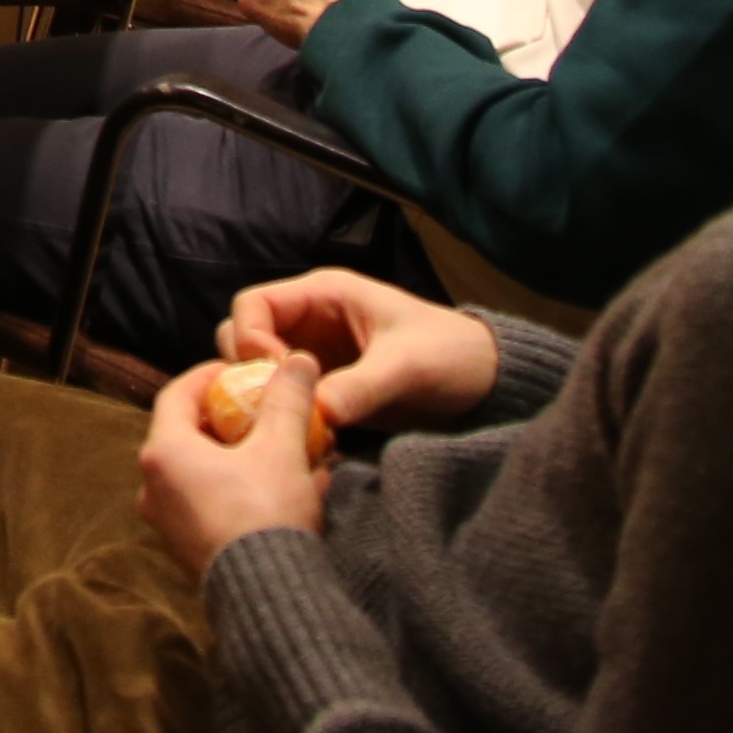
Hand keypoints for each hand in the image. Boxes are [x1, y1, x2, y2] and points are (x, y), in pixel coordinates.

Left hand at [139, 353, 330, 577]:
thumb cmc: (265, 512)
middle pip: (189, 435)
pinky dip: (244, 491)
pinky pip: (214, 506)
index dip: (208, 376)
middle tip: (264, 411)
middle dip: (231, 420)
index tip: (239, 371)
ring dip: (244, 459)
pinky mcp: (188, 550)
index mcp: (163, 453)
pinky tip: (289, 491)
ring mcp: (168, 523)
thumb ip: (287, 400)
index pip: (177, 394)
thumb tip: (300, 360)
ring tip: (286, 451)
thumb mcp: (281, 448)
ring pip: (206, 474)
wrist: (267, 596)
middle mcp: (153, 487)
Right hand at [219, 268, 496, 434]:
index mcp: (324, 295)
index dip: (249, 337)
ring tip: (288, 425)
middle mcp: (310, 321)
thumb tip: (318, 413)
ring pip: (259, 370)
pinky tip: (302, 438)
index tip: (271, 375)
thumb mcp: (408, 367)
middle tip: (271, 405)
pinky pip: (286, 397)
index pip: (252, 304)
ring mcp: (316, 356)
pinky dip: (284, 415)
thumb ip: (361, 387)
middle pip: (243, 336)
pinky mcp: (327, 388)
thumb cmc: (452, 355)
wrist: (488, 383)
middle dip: (248, 371)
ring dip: (263, 396)